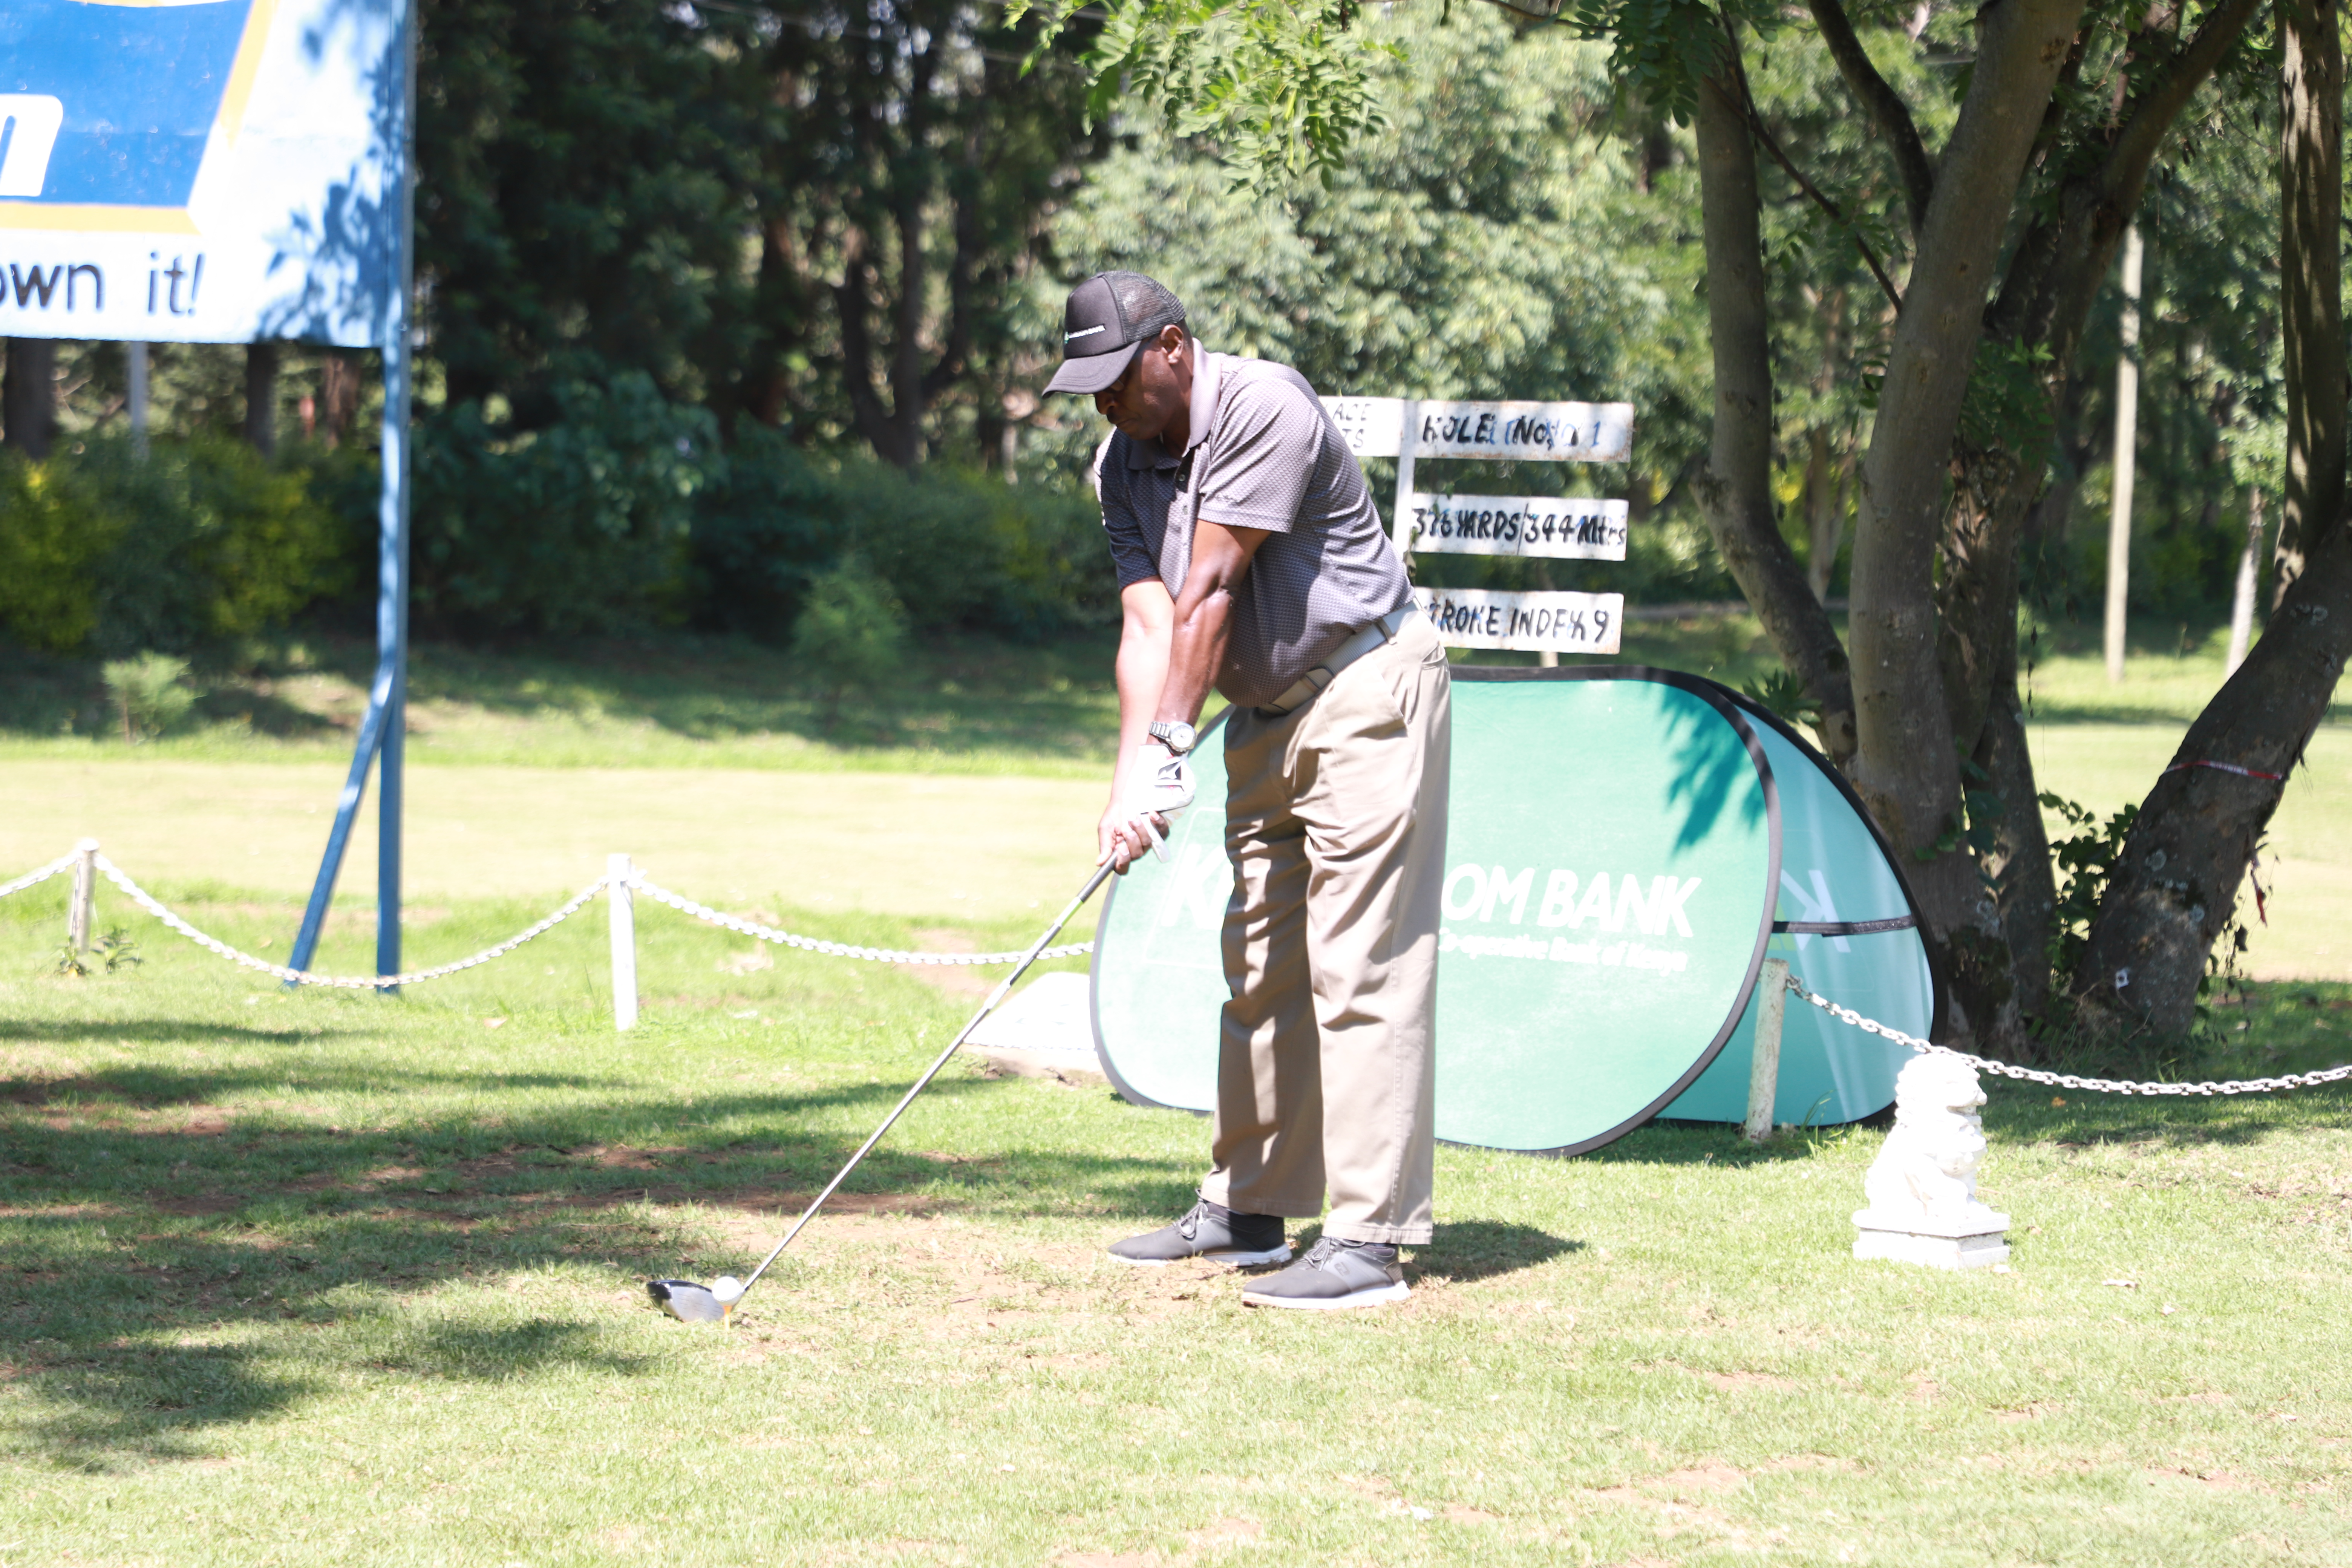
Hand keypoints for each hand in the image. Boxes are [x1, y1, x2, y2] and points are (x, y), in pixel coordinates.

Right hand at [1098, 743, 1196, 872]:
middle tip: (1126, 827)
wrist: (1125, 798)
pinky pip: (1163, 832)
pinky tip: (1152, 814)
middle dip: (1132, 840)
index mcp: (1121, 853)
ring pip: (1148, 843)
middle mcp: (1136, 849)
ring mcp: (1148, 841)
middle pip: (1137, 854)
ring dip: (1141, 829)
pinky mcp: (1159, 831)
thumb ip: (1105, 845)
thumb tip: (1099, 862)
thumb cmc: (1114, 816)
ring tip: (1134, 817)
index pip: (1123, 867)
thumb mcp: (1105, 829)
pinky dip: (1158, 823)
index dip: (1123, 862)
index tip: (1121, 848)